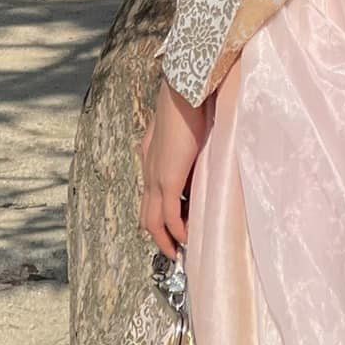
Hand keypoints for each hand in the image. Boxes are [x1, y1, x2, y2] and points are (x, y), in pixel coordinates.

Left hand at [141, 81, 206, 259]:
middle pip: (146, 213)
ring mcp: (156, 176)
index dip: (160, 214)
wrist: (182, 93)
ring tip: (177, 251)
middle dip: (158, 235)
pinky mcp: (168, 180)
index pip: (150, 194)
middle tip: (173, 249)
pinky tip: (185, 237)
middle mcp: (149, 170)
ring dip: (164, 238)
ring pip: (152, 220)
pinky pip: (168, 215)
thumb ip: (185, 142)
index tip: (175, 226)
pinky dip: (176, 230)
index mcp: (150, 156)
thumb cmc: (188, 103)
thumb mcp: (184, 127)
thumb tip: (198, 151)